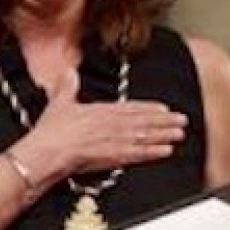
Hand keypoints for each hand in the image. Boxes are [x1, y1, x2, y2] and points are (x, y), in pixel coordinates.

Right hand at [15, 69, 187, 185]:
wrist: (46, 151)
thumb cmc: (51, 131)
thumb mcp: (59, 103)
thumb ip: (67, 87)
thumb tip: (69, 72)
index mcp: (101, 111)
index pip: (131, 108)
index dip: (149, 108)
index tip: (164, 108)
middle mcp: (111, 124)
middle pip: (143, 122)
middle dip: (164, 121)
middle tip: (182, 121)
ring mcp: (114, 140)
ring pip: (145, 136)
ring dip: (164, 135)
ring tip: (180, 135)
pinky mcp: (113, 157)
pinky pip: (138, 154)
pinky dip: (153, 152)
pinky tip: (166, 152)